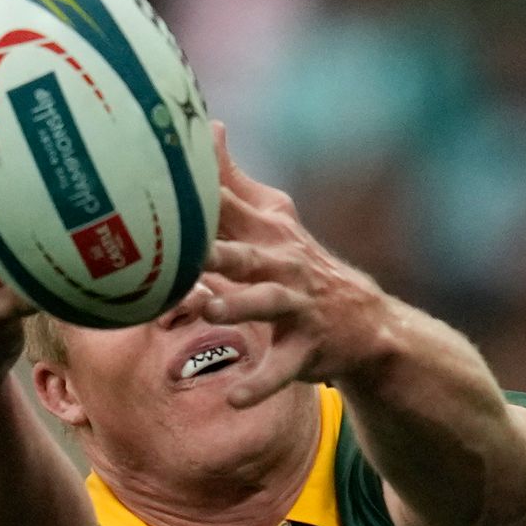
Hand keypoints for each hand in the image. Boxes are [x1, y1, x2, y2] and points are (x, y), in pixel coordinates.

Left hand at [175, 137, 398, 410]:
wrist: (365, 322)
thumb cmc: (300, 267)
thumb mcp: (274, 221)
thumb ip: (235, 180)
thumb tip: (211, 126)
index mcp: (268, 235)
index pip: (229, 210)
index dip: (199, 197)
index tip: (159, 179)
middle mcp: (283, 266)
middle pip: (246, 254)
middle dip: (217, 250)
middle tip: (182, 249)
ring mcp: (298, 307)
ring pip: (266, 305)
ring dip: (240, 305)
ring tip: (211, 308)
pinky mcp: (308, 348)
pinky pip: (282, 368)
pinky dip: (260, 384)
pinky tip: (235, 399)